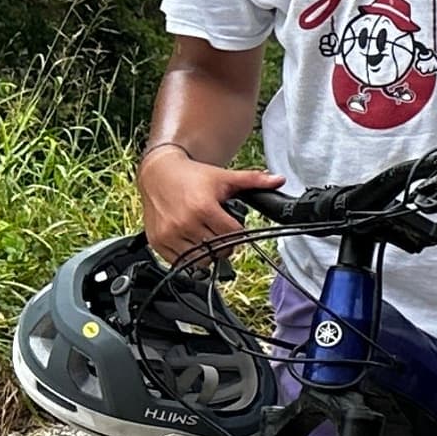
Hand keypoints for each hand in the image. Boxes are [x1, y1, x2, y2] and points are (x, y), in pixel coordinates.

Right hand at [139, 148, 282, 263]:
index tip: (232, 225)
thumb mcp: (224, 177)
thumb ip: (253, 180)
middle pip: (218, 249)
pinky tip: (190, 240)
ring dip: (207, 252)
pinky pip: (179, 261)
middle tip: (218, 230)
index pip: (233, 235)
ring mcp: (169, 234)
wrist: (158, 173)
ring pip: (201, 259)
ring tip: (204, 235)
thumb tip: (279, 180)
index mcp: (203, 208)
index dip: (237, 232)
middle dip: (224, 242)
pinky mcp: (157, 241)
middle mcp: (185, 223)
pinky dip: (188, 255)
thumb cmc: (191, 176)